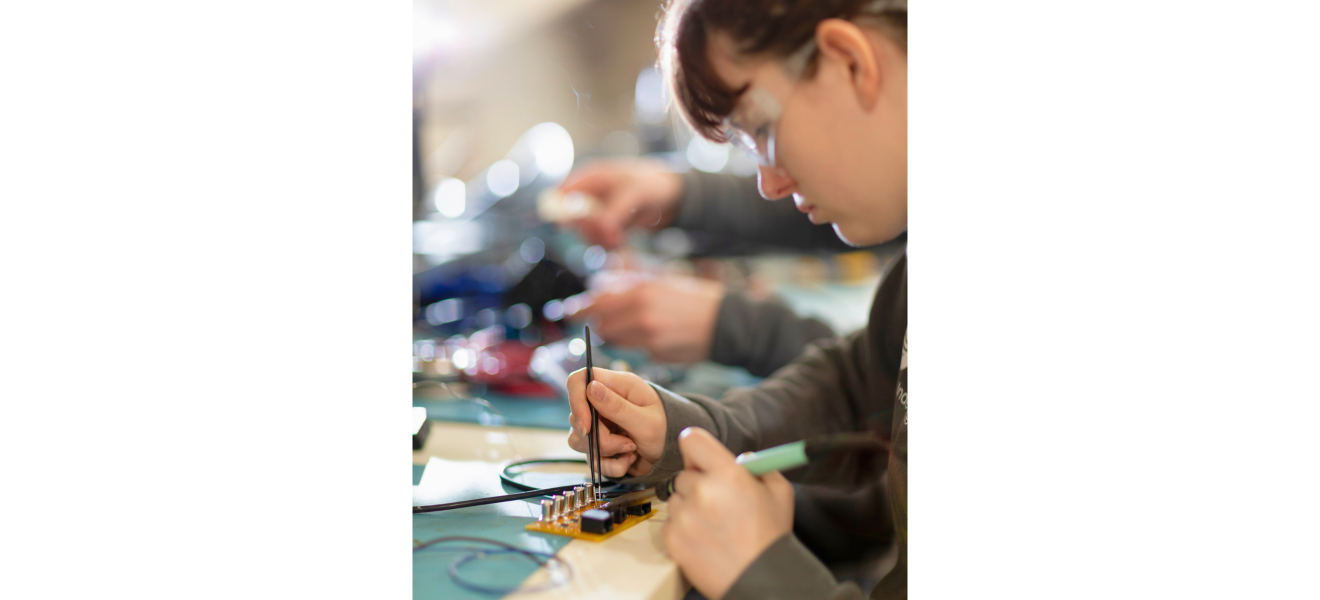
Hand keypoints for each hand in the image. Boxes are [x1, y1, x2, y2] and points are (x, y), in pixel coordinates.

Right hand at [559, 159, 682, 248]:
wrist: (671, 195)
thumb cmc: (652, 184)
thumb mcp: (635, 193)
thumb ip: (616, 211)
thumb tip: (603, 230)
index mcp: (591, 177)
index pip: (562, 193)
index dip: (559, 210)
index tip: (568, 228)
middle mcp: (589, 194)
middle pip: (571, 217)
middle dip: (587, 230)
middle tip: (609, 235)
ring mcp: (597, 210)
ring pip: (584, 231)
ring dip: (599, 239)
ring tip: (619, 238)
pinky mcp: (606, 225)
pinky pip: (597, 238)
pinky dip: (607, 243)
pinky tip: (620, 241)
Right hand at [565, 368, 666, 476]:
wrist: (674, 455)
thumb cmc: (667, 429)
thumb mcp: (646, 420)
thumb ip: (617, 406)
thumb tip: (591, 387)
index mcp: (616, 386)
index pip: (579, 381)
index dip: (576, 401)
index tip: (587, 426)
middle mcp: (603, 402)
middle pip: (576, 416)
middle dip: (599, 438)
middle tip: (627, 443)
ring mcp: (599, 424)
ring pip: (579, 439)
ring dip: (605, 452)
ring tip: (631, 450)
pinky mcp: (599, 444)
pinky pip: (591, 458)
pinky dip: (610, 465)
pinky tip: (629, 459)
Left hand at [571, 276, 724, 363]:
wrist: (725, 322)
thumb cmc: (693, 297)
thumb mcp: (660, 280)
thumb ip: (628, 283)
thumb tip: (599, 285)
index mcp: (641, 292)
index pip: (596, 304)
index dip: (578, 309)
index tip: (567, 312)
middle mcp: (641, 316)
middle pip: (602, 325)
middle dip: (599, 323)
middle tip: (600, 319)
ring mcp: (649, 339)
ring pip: (616, 339)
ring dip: (616, 334)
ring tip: (633, 325)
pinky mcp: (657, 355)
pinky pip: (635, 349)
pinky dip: (636, 343)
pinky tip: (654, 335)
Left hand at [663, 428, 794, 599]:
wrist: (761, 579)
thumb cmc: (770, 538)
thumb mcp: (779, 493)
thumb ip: (760, 467)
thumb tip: (743, 458)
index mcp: (728, 474)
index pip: (692, 440)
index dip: (697, 449)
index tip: (701, 459)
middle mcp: (702, 491)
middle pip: (684, 474)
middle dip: (698, 485)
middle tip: (718, 503)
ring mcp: (685, 516)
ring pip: (676, 499)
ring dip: (689, 507)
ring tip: (714, 525)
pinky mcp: (672, 537)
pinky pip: (670, 522)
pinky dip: (683, 528)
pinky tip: (705, 538)